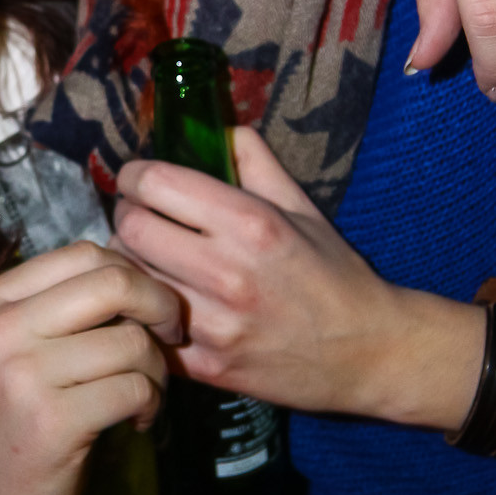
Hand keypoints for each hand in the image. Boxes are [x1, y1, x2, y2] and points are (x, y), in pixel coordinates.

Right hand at [0, 241, 180, 494]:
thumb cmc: (19, 415)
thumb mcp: (20, 346)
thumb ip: (66, 306)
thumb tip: (146, 277)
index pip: (84, 254)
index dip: (135, 276)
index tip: (150, 310)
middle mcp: (1, 331)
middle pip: (113, 283)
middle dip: (161, 306)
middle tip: (171, 336)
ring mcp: (22, 376)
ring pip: (132, 342)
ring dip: (157, 369)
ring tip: (145, 392)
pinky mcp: (52, 421)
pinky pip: (134, 389)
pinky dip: (151, 404)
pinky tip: (137, 420)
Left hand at [113, 135, 483, 427]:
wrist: (368, 352)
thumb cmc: (334, 275)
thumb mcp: (302, 208)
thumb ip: (256, 162)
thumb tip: (219, 127)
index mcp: (251, 223)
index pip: (156, 184)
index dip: (134, 176)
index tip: (136, 180)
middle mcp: (229, 272)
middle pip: (132, 230)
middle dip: (126, 216)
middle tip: (137, 218)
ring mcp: (215, 325)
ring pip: (133, 282)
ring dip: (131, 266)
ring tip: (146, 260)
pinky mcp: (207, 367)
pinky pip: (147, 330)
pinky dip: (144, 314)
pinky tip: (158, 305)